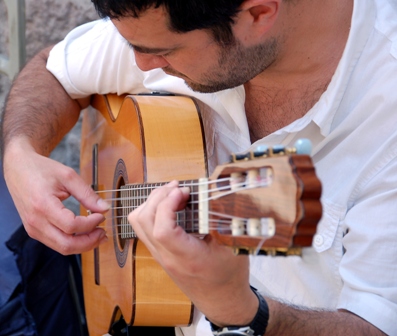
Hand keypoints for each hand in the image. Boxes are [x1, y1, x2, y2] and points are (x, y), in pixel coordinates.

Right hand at [3, 144, 109, 254]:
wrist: (19, 169)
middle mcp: (35, 221)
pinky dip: (73, 242)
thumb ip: (87, 194)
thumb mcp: (68, 176)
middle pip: (66, 244)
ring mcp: (33, 228)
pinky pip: (56, 243)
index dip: (90, 224)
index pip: (71, 226)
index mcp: (43, 205)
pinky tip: (84, 234)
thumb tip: (104, 208)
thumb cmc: (41, 170)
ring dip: (83, 245)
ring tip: (97, 234)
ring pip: (62, 248)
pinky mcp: (35, 230)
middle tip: (103, 232)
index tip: (101, 216)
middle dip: (89, 241)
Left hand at [128, 181, 257, 326]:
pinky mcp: (160, 254)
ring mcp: (160, 256)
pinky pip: (145, 229)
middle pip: (143, 222)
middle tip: (178, 187)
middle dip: (158, 197)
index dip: (168, 204)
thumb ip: (220, 222)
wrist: (222, 300)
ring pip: (138, 224)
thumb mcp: (232, 247)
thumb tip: (210, 194)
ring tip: (172, 194)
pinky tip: (171, 207)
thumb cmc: (229, 276)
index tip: (183, 191)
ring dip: (151, 203)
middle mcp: (167, 258)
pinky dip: (152, 212)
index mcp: (187, 259)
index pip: (162, 230)